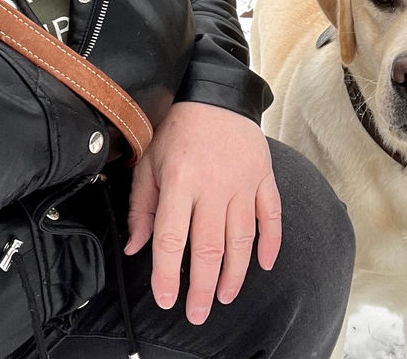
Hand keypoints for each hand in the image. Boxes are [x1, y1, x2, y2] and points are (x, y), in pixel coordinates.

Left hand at [124, 101, 281, 324]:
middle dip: (204, 287)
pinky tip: (264, 264)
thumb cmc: (176, 128)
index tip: (168, 299)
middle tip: (198, 313)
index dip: (169, 274)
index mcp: (180, 181)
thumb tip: (135, 246)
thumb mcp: (148, 161)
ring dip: (235, 273)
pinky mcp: (263, 176)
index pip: (173, 239)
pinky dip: (271, 242)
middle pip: (210, 248)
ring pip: (242, 239)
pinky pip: (271, 215)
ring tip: (225, 296)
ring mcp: (242, 181)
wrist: (212, 93)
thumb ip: (142, 206)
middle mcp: (213, 185)